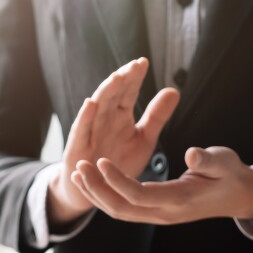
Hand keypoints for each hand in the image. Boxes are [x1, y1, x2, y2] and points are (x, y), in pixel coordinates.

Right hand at [47, 58, 179, 228]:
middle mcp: (104, 118)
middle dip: (122, 80)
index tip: (144, 62)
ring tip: (117, 78)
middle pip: (113, 94)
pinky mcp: (78, 147)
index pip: (128, 91)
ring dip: (105, 92)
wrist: (99, 189)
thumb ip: (157, 116)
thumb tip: (174, 90)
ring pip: (97, 107)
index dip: (134, 78)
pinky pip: (81, 130)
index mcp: (120, 115)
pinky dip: (85, 117)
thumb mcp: (144, 138)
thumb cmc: (120, 161)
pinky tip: (90, 103)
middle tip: (134, 66)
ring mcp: (90, 131)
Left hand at [72, 145, 252, 224]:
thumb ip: (208, 160)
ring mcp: (159, 215)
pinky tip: (92, 181)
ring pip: (119, 212)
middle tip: (79, 166)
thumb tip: (193, 155)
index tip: (100, 161)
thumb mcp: (225, 162)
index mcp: (180, 200)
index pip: (139, 195)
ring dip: (96, 194)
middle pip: (122, 208)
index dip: (116, 180)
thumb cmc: (231, 175)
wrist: (238, 196)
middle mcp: (165, 212)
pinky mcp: (155, 212)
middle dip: (97, 189)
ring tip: (78, 173)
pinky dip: (105, 197)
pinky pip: (124, 209)